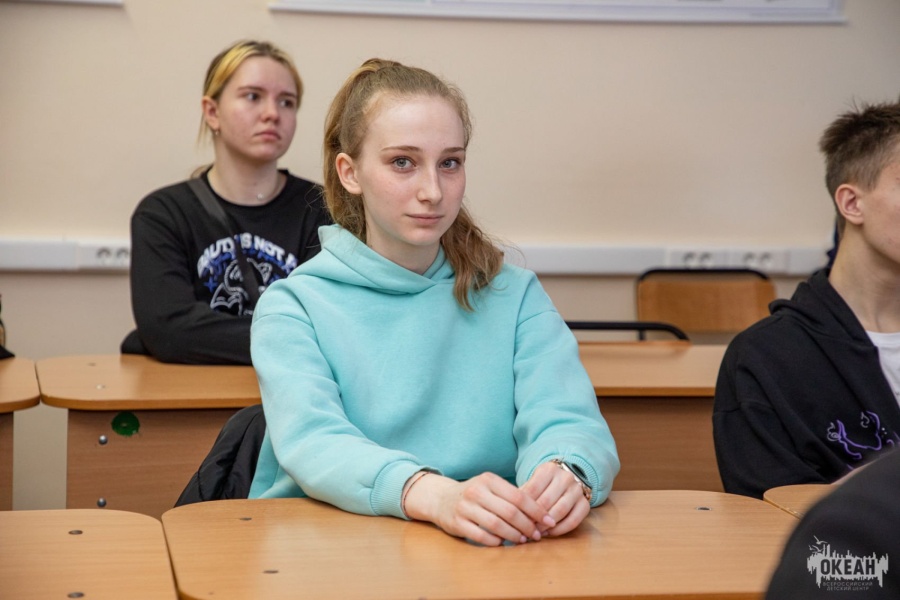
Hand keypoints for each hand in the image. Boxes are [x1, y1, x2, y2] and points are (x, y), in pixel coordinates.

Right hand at [403, 472, 554, 546]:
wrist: (441, 499)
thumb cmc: (474, 495)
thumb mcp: (490, 487)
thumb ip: (511, 496)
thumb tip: (541, 514)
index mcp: (489, 479)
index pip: (519, 496)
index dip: (536, 510)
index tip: (549, 521)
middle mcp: (476, 491)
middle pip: (510, 512)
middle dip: (528, 526)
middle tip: (537, 535)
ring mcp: (465, 507)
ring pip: (497, 525)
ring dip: (514, 535)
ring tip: (523, 540)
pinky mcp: (457, 523)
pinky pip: (482, 536)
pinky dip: (496, 541)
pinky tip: (503, 542)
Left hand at [520, 461, 590, 536]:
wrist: (566, 479)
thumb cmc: (544, 484)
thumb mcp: (533, 481)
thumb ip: (524, 493)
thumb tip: (510, 510)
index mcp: (549, 469)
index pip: (533, 489)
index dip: (523, 506)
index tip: (515, 518)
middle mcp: (566, 477)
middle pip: (546, 501)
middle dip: (534, 518)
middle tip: (524, 529)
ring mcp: (577, 490)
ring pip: (560, 511)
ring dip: (546, 525)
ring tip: (535, 533)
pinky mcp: (585, 504)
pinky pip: (573, 521)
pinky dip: (560, 530)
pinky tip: (549, 533)